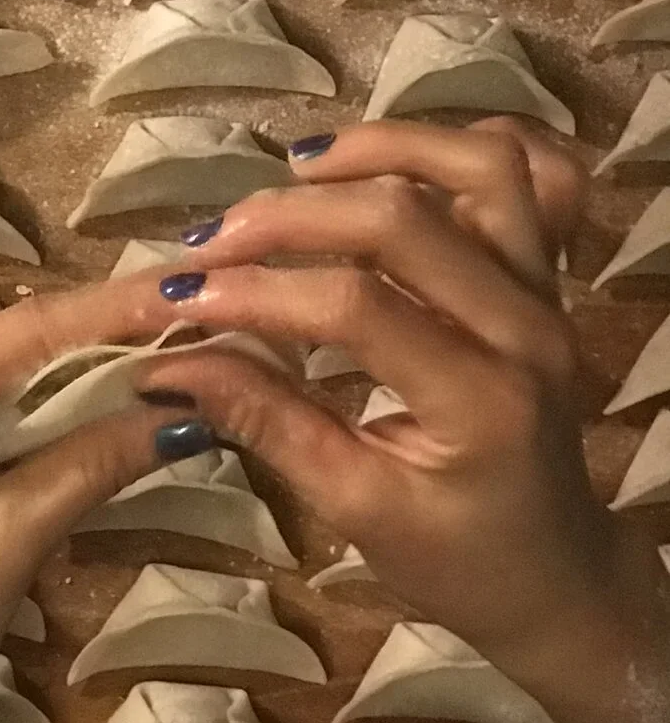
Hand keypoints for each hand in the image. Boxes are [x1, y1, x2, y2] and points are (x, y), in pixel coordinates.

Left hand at [0, 276, 212, 722]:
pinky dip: (37, 415)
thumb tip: (183, 411)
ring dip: (76, 380)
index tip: (192, 288)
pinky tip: (97, 412)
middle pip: (12, 344)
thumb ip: (91, 463)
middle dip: (104, 341)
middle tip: (198, 327)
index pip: (25, 327)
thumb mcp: (9, 542)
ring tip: (170, 363)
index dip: (115, 308)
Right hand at [155, 117, 669, 722]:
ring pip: (481, 166)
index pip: (356, 306)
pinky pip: (530, 175)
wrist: (559, 573)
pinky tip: (384, 165)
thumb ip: (264, 421)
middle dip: (287, 218)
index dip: (256, 292)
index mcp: (483, 398)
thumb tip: (163, 364)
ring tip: (299, 172)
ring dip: (379, 149)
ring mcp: (547, 290)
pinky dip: (457, 149)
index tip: (176, 300)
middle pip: (404, 216)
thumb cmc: (456, 558)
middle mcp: (527, 327)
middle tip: (209, 243)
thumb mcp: (353, 508)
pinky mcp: (544, 273)